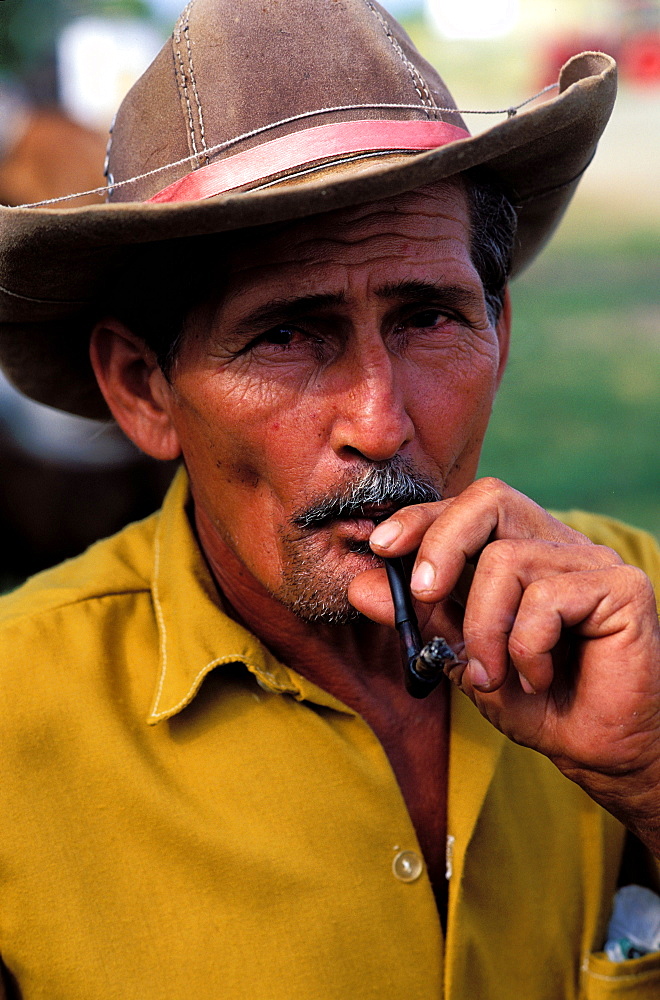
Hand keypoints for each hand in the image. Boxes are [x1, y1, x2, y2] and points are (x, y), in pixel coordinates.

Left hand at [348, 478, 659, 853]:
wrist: (600, 754)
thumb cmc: (539, 703)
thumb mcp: (464, 657)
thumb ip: (421, 618)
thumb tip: (361, 586)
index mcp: (523, 551)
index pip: (470, 507)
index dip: (422, 519)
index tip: (382, 548)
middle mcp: (558, 546)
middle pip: (490, 500)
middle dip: (442, 543)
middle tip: (424, 594)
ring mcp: (592, 562)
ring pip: (506, 560)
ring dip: (483, 629)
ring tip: (494, 675)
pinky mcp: (622, 587)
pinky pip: (545, 598)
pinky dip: (525, 648)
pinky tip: (537, 678)